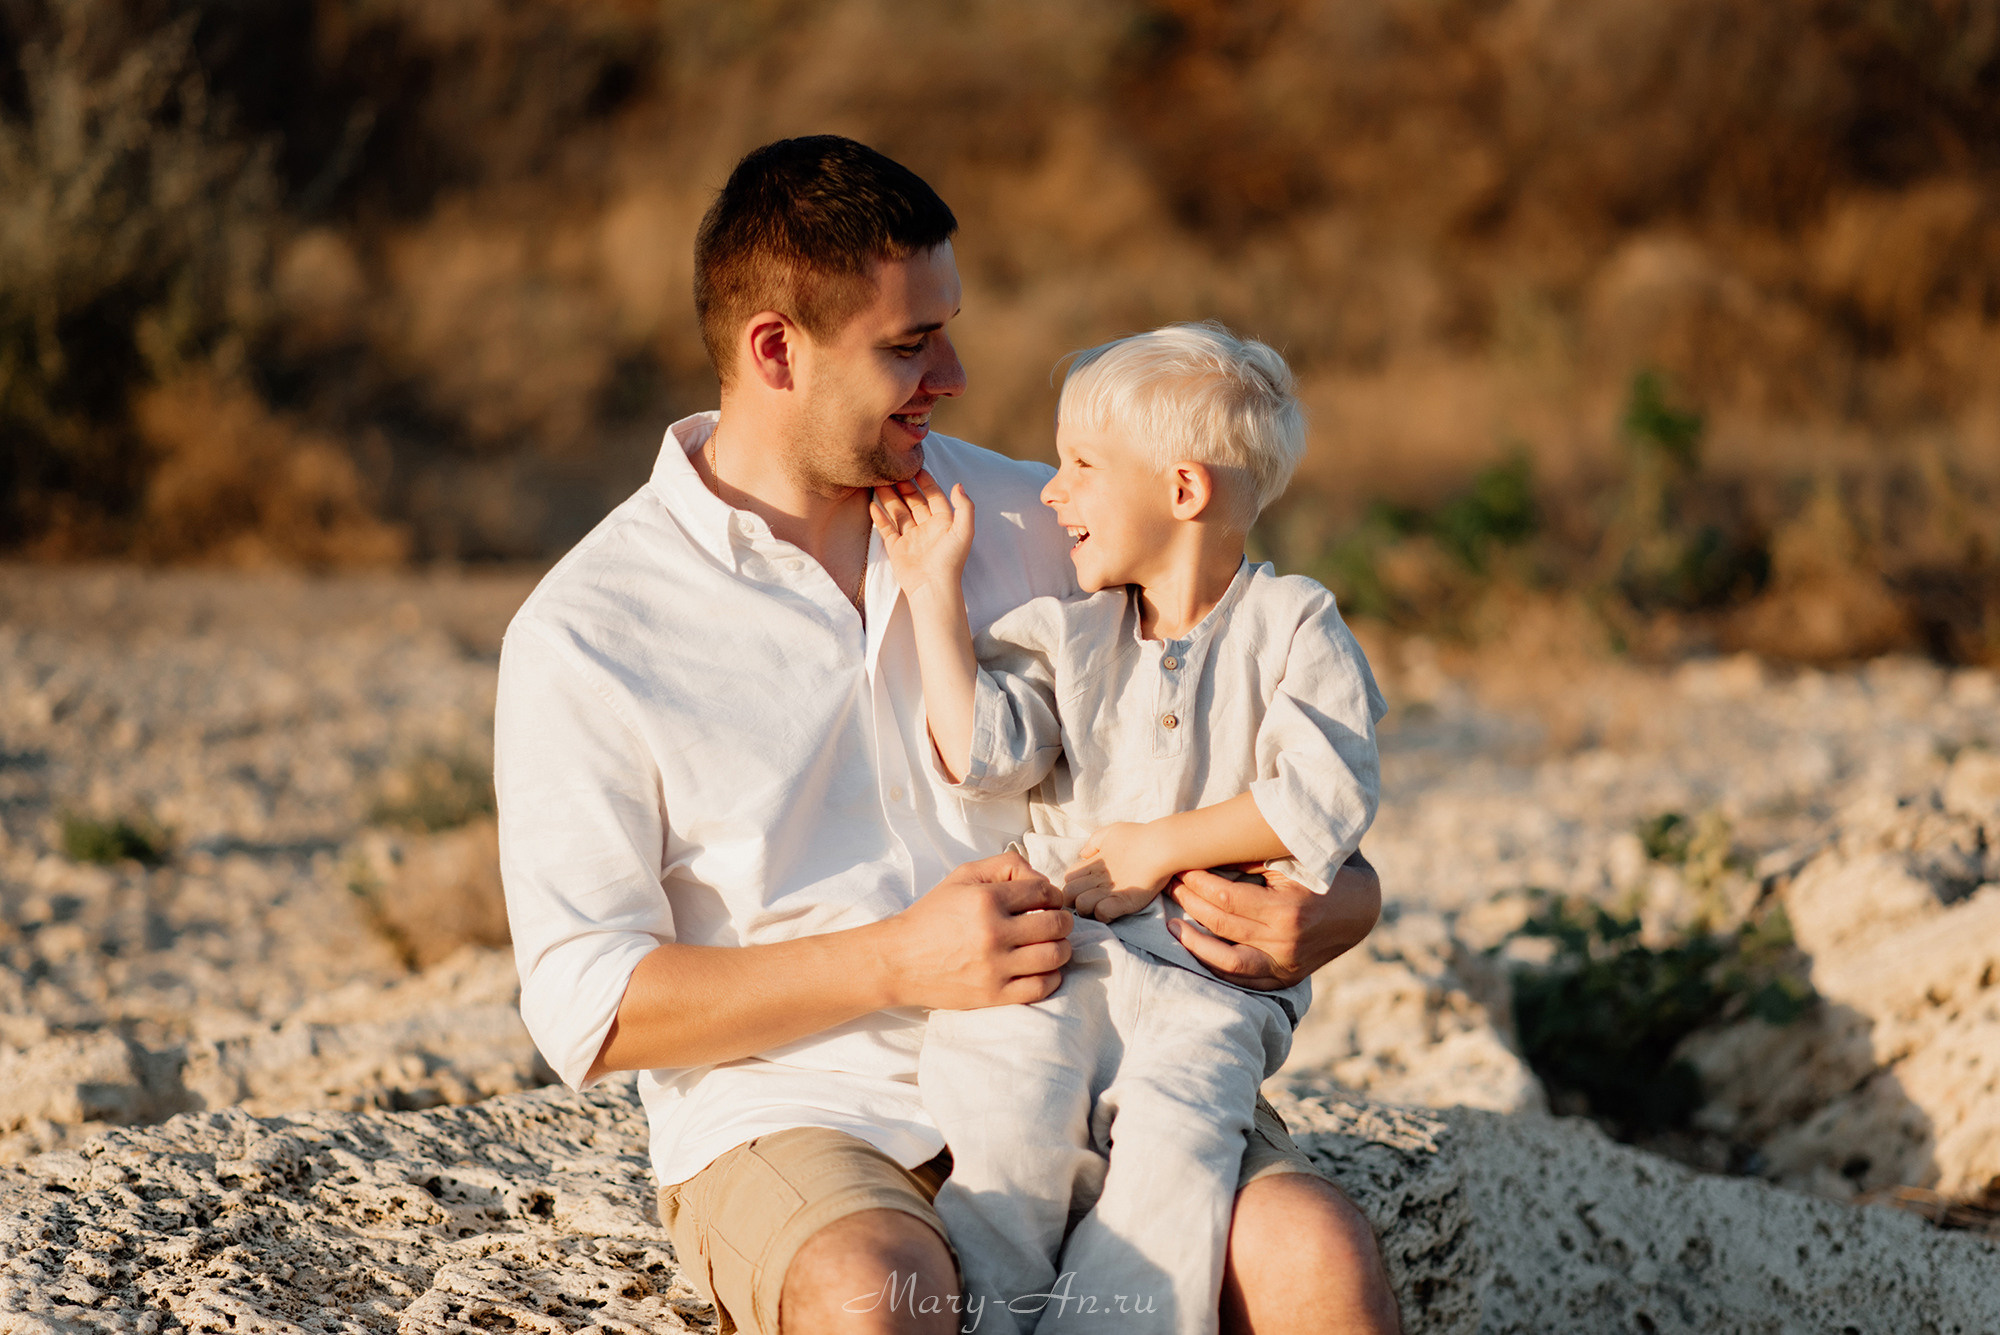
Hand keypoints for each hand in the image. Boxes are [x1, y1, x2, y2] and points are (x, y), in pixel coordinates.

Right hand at [871, 470, 974, 603]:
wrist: (932, 588)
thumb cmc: (950, 561)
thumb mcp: (964, 531)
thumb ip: (964, 507)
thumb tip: (958, 485)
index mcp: (943, 523)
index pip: (934, 496)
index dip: (926, 482)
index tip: (915, 467)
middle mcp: (926, 528)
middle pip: (914, 502)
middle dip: (904, 487)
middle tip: (892, 471)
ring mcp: (910, 538)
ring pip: (898, 512)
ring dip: (889, 497)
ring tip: (877, 482)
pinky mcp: (896, 548)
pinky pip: (887, 529)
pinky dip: (880, 517)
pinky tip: (872, 504)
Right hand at [879, 851, 1072, 1009]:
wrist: (899, 960)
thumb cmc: (933, 915)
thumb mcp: (962, 876)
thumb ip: (1005, 866)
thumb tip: (1041, 879)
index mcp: (986, 900)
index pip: (1044, 891)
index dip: (1052, 894)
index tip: (1047, 901)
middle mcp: (992, 933)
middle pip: (1056, 924)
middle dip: (1063, 920)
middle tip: (1054, 922)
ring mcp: (994, 967)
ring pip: (1055, 956)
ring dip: (1061, 948)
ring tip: (1050, 945)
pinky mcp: (994, 995)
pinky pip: (1041, 987)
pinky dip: (1051, 977)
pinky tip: (1041, 969)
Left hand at [1064, 822, 1173, 921]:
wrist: (1163, 845)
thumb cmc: (1139, 837)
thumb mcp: (1112, 832)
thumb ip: (1094, 842)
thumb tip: (1083, 855)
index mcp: (1093, 863)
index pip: (1068, 879)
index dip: (1073, 885)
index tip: (1085, 888)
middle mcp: (1098, 878)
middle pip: (1068, 894)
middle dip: (1075, 900)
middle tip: (1090, 900)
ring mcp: (1111, 890)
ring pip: (1081, 906)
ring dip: (1089, 909)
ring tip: (1101, 906)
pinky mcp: (1125, 901)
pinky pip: (1102, 913)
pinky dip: (1105, 915)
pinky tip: (1113, 910)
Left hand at [1165, 850, 1380, 990]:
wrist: (1361, 907)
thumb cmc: (1323, 872)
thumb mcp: (1292, 858)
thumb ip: (1253, 860)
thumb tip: (1207, 854)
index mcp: (1287, 910)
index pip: (1225, 898)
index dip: (1197, 882)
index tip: (1180, 868)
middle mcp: (1285, 942)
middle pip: (1220, 925)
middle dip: (1189, 902)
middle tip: (1169, 885)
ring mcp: (1286, 964)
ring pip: (1227, 962)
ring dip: (1193, 943)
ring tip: (1171, 925)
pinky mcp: (1287, 977)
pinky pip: (1244, 980)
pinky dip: (1217, 967)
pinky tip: (1196, 951)